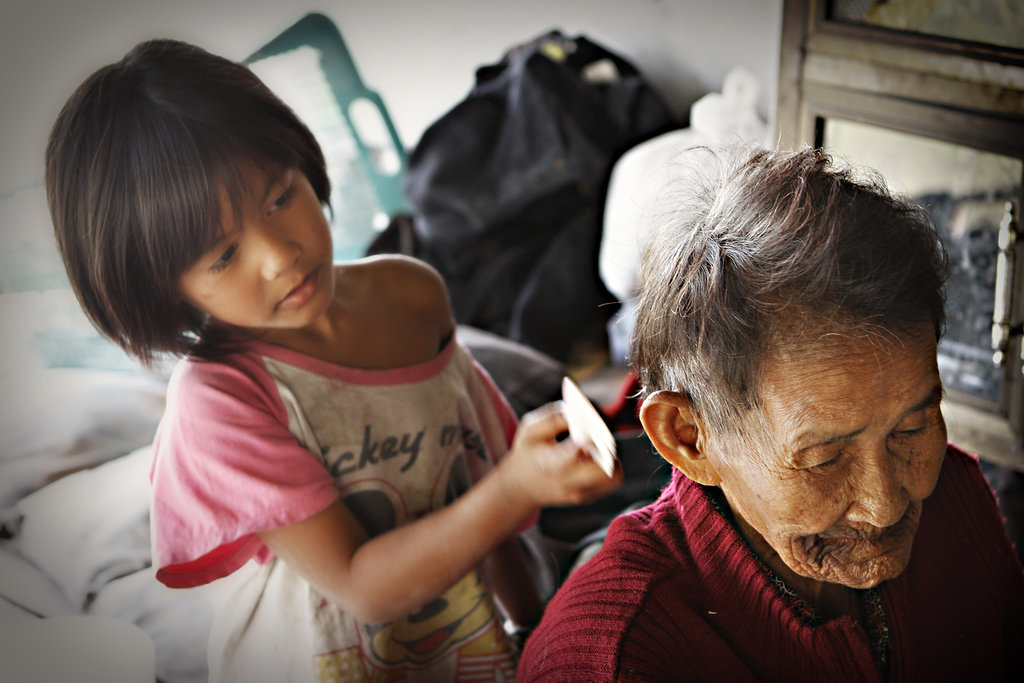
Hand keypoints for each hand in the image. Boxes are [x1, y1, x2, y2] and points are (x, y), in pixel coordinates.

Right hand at [498, 401, 622, 508]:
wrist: (521, 487)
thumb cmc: (528, 452)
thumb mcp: (529, 430)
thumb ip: (551, 418)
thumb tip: (576, 412)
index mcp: (551, 464)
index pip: (574, 454)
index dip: (587, 439)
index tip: (589, 429)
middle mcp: (568, 482)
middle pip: (604, 471)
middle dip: (607, 450)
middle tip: (599, 437)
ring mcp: (579, 493)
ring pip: (613, 478)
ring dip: (612, 460)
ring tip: (597, 450)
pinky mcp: (587, 497)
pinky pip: (611, 482)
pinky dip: (609, 467)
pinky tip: (593, 459)